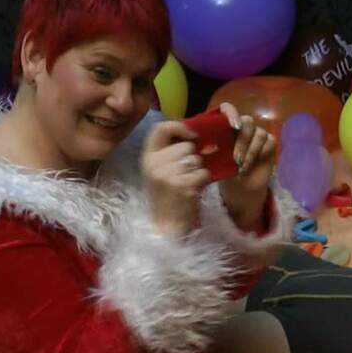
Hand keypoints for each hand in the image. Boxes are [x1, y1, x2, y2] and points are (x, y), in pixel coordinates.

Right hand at [141, 119, 210, 237]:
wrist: (167, 225)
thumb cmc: (168, 196)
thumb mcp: (161, 170)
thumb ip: (171, 151)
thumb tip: (196, 134)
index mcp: (147, 157)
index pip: (160, 128)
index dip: (179, 127)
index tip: (192, 136)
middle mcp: (154, 164)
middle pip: (186, 146)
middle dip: (193, 157)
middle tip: (188, 173)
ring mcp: (167, 175)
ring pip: (196, 159)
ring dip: (199, 169)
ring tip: (190, 182)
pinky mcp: (183, 186)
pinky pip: (203, 172)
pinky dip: (204, 180)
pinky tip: (195, 189)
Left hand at [217, 103, 276, 228]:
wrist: (239, 187)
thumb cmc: (224, 172)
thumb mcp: (213, 160)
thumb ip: (210, 148)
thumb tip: (204, 143)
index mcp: (226, 126)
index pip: (228, 108)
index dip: (231, 113)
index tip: (233, 126)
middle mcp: (243, 127)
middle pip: (247, 121)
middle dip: (242, 141)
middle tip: (236, 159)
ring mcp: (257, 134)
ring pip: (259, 133)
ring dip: (251, 151)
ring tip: (242, 166)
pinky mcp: (270, 142)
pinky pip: (269, 141)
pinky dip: (260, 153)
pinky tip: (251, 165)